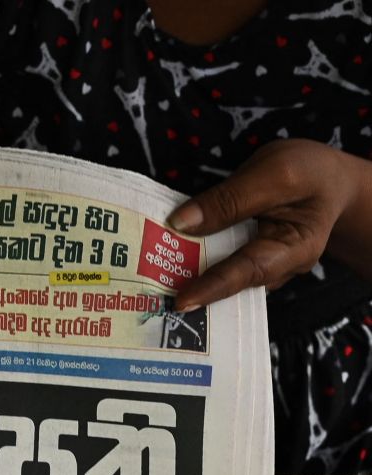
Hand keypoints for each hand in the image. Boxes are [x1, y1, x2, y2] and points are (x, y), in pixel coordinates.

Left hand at [168, 139, 366, 310]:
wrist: (328, 181)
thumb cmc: (309, 173)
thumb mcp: (276, 172)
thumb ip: (229, 199)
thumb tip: (180, 223)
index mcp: (293, 250)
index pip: (247, 271)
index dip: (213, 286)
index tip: (181, 300)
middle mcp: (275, 269)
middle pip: (228, 281)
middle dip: (191, 290)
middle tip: (151, 300)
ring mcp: (258, 268)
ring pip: (219, 275)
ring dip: (186, 278)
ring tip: (149, 288)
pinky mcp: (244, 260)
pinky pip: (216, 263)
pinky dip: (191, 263)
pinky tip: (162, 266)